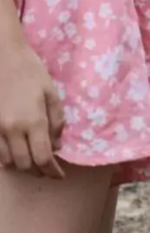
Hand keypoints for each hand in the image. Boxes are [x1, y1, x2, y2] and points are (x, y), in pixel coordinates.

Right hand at [0, 40, 65, 178]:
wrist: (2, 56)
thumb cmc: (31, 72)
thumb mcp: (52, 94)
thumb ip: (56, 122)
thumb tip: (57, 146)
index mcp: (33, 121)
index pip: (43, 158)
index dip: (52, 171)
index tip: (59, 176)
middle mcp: (12, 129)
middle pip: (25, 164)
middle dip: (38, 171)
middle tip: (48, 170)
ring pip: (8, 161)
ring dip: (21, 165)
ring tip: (33, 162)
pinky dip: (6, 157)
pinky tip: (15, 152)